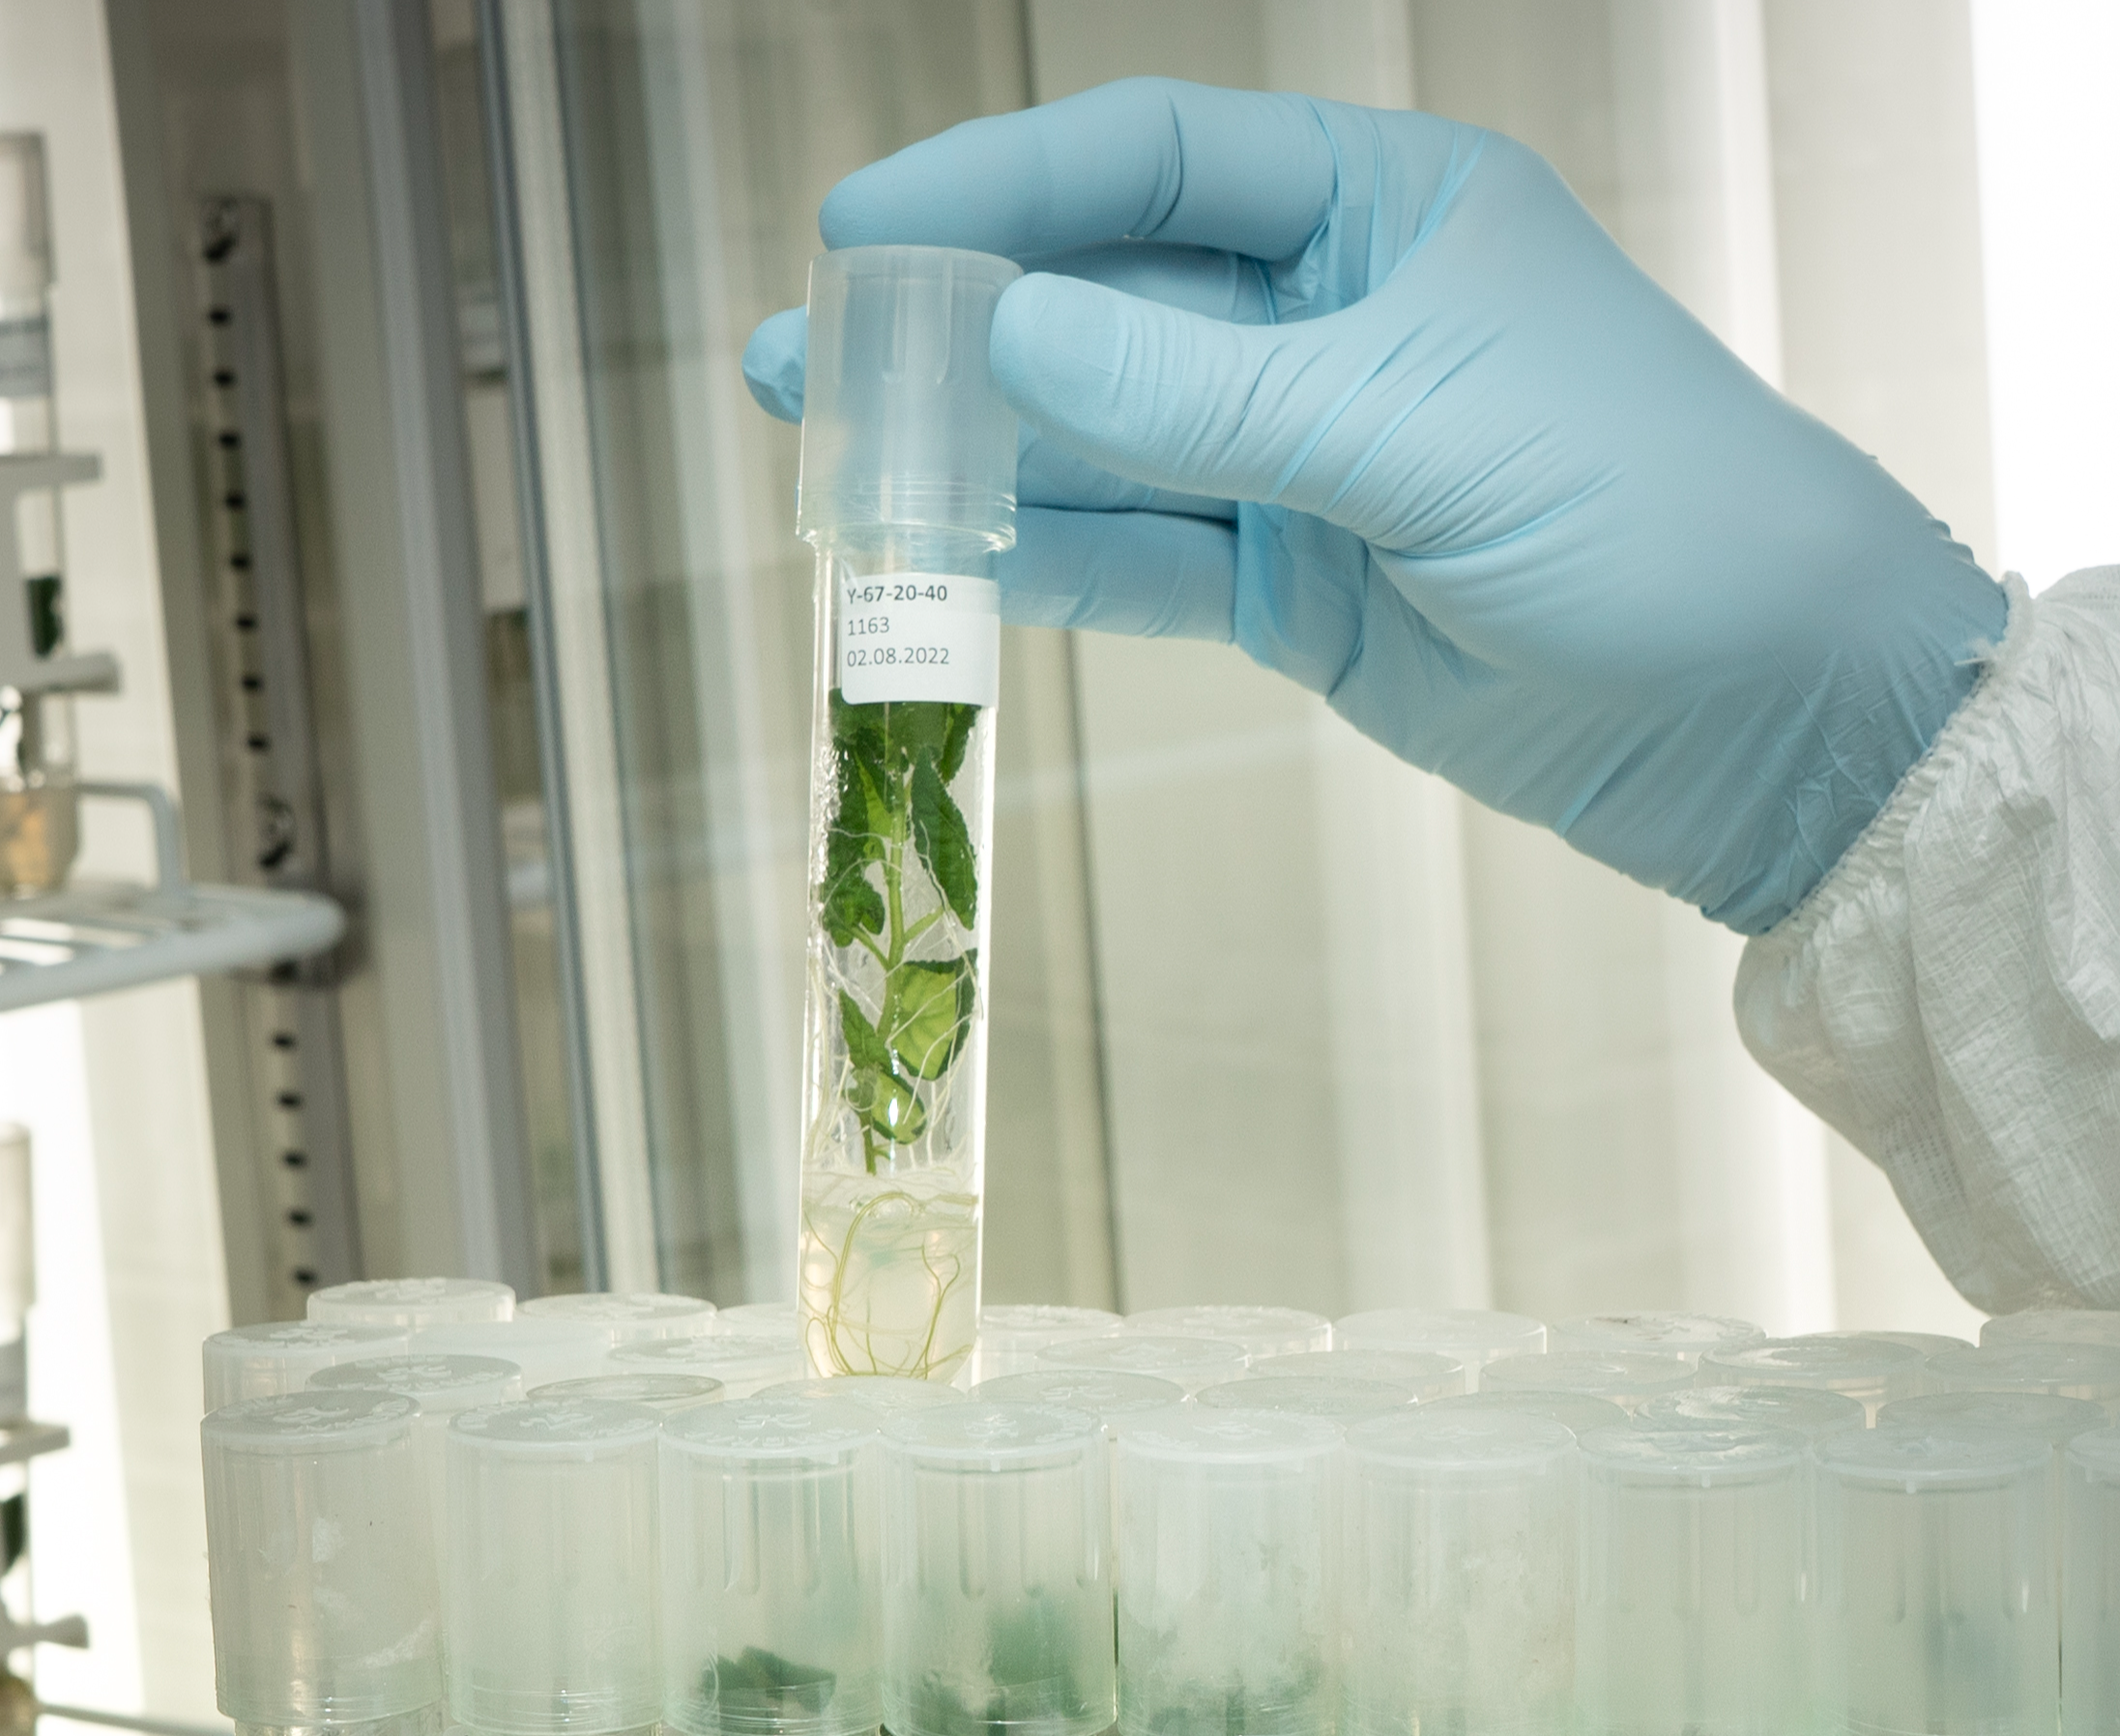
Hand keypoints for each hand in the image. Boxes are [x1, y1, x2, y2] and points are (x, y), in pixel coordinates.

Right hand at [743, 78, 2004, 932]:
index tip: (865, 229)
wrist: (1781, 726)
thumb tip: (1006, 338)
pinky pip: (1136, 558)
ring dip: (969, 452)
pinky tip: (935, 563)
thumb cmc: (1656, 518)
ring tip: (824, 457)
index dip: (1003, 185)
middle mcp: (1329, 317)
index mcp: (1387, 211)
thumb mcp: (1421, 434)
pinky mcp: (1292, 585)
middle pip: (1100, 300)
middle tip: (801, 355)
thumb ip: (1204, 397)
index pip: (1156, 163)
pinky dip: (1041, 562)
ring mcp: (1301, 456)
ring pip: (1099, 439)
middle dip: (950, 327)